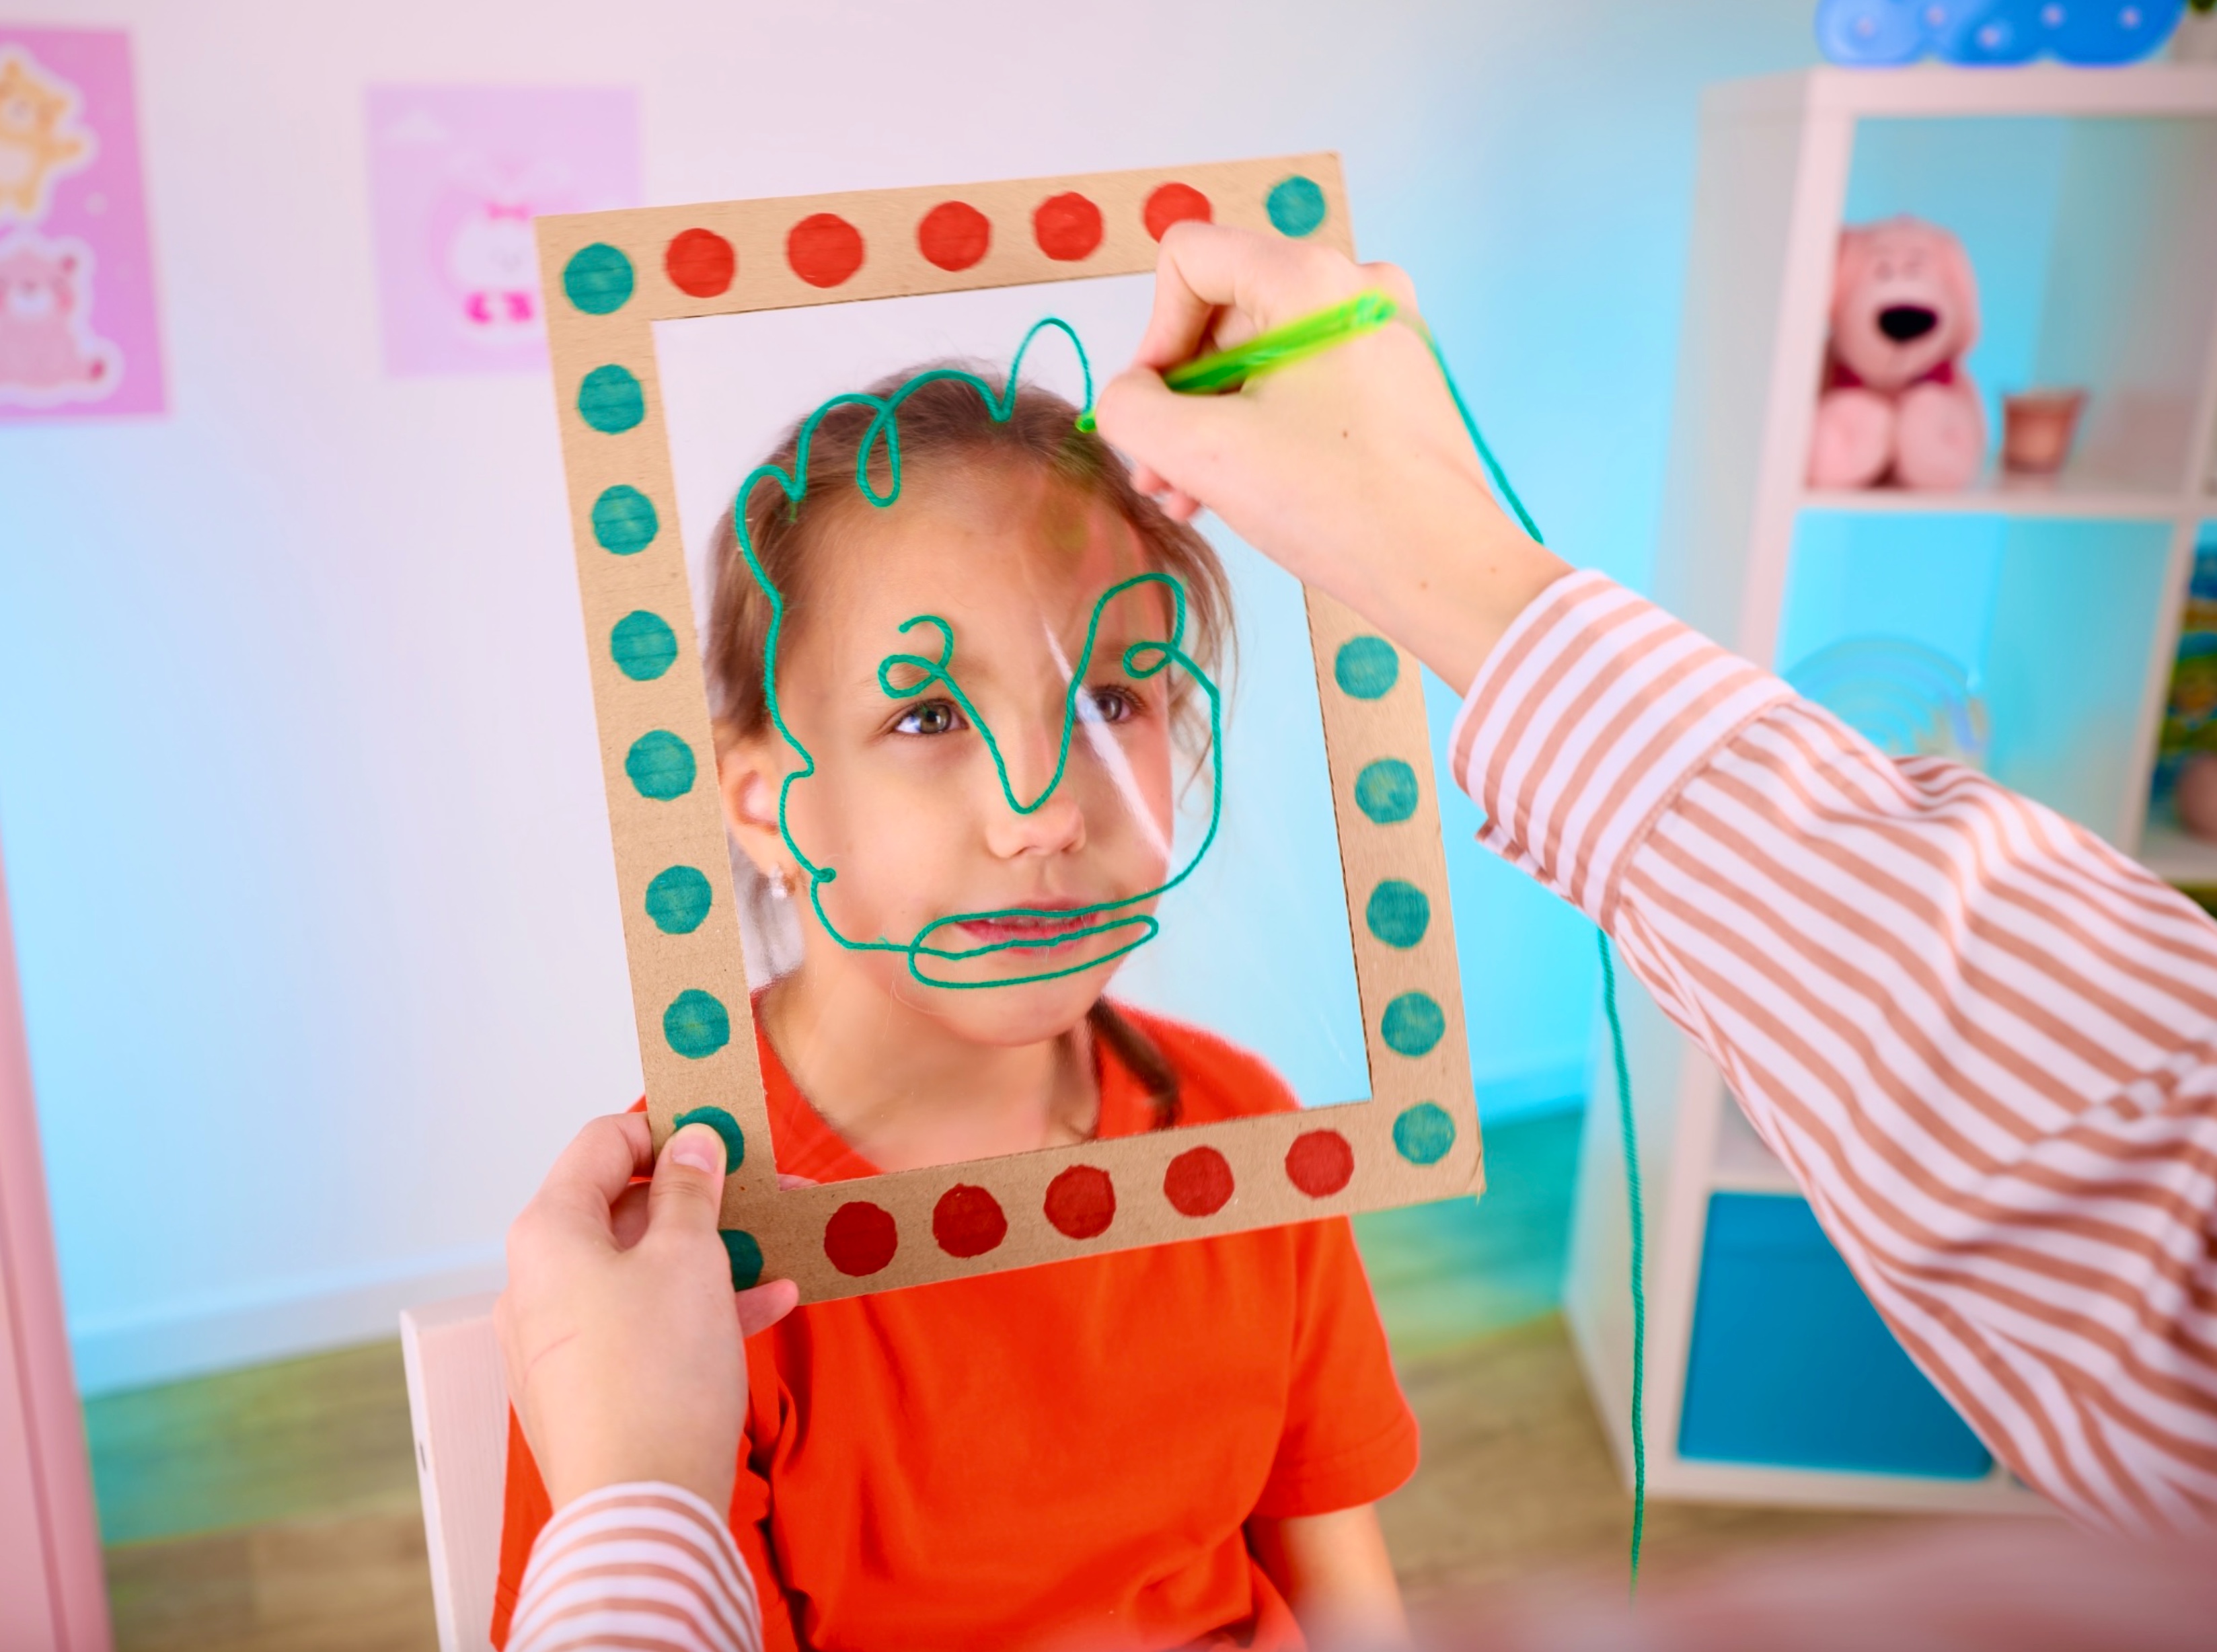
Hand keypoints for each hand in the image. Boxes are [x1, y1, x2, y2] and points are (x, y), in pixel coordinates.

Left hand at [495, 1114, 799, 1512]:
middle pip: (623, 1209)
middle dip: (702, 1198)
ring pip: (640, 1271)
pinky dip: (696, 1308)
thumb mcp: (689, 1258)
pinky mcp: (584, 1389)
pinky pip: (641, 1325)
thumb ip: (690, 1191)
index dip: (666, 1128)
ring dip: (711, 1254)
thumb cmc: (657, 1374)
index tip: (723, 1133)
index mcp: (548, 1234)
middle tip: (765, 1191)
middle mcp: (537, 1283)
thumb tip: (692, 1144)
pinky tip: (769, 1305)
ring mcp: (557, 1341)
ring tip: (780, 1248)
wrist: (639, 1510)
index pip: (602, 1144)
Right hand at [1093, 223, 1568, 692]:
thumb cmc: (1334, 504)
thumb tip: (1126, 399)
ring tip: (1184, 498)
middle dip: (1179, 398)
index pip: (1190, 258)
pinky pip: (1301, 383)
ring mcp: (1380, 332)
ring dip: (1211, 424)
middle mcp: (1354, 285)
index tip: (1151, 409)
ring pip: (1259, 358)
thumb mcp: (1203, 453)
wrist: (1445, 571)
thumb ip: (1131, 409)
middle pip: (1223, 315)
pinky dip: (1260, 429)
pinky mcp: (1395, 378)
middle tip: (1157, 476)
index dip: (1152, 333)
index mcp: (1310, 278)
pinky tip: (1231, 493)